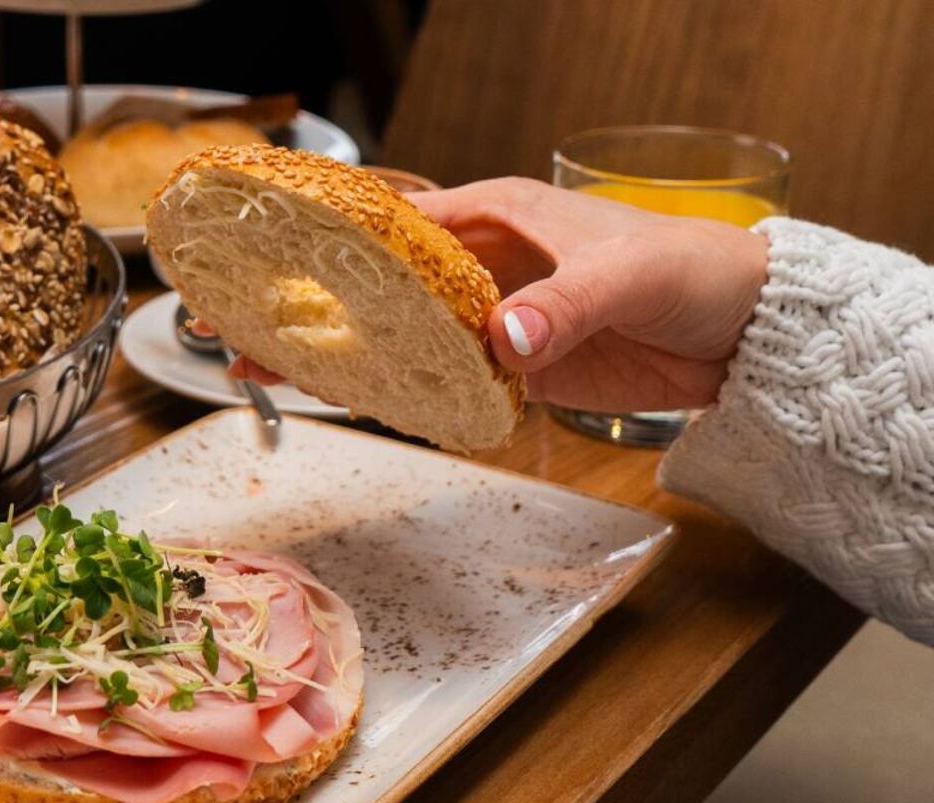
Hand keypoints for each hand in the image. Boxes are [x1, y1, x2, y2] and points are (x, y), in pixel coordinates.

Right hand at [227, 178, 770, 412]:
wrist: (748, 335)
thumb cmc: (697, 273)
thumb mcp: (632, 276)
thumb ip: (568, 305)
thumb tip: (506, 335)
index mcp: (498, 215)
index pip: (393, 226)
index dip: (326, 248)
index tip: (270, 270)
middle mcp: (481, 262)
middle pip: (373, 284)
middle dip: (305, 306)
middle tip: (237, 334)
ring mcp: (490, 317)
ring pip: (393, 334)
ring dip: (335, 354)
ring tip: (264, 373)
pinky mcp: (510, 368)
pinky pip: (436, 379)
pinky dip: (391, 392)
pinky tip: (343, 404)